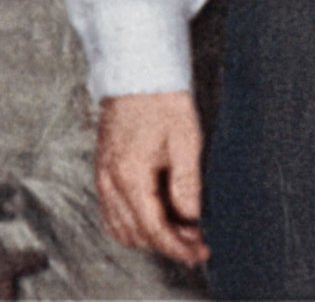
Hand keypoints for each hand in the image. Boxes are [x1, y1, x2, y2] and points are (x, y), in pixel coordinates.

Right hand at [94, 91, 208, 266]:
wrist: (139, 72)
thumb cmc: (164, 99)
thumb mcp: (187, 141)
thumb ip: (188, 184)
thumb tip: (193, 218)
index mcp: (130, 176)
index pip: (153, 228)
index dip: (178, 246)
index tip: (200, 253)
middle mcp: (109, 182)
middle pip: (135, 233)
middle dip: (167, 243)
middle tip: (198, 241)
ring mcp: (102, 178)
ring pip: (121, 227)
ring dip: (150, 236)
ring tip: (184, 231)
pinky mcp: (104, 172)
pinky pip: (113, 212)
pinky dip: (135, 223)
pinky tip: (159, 216)